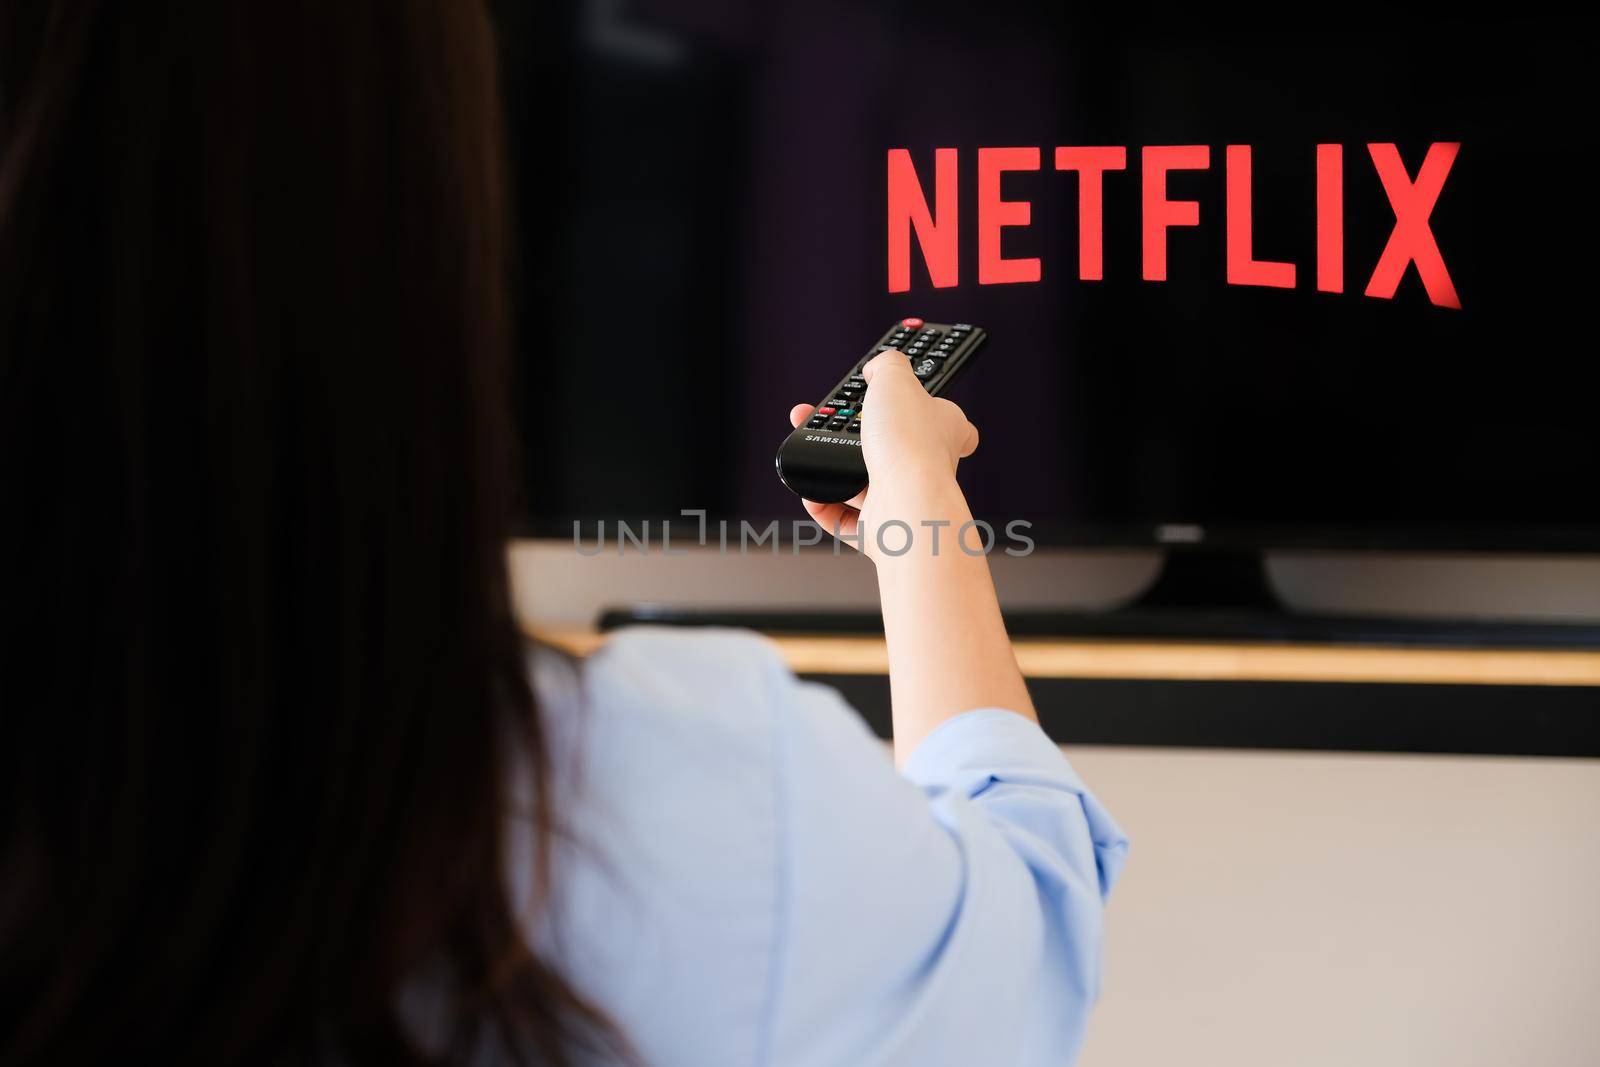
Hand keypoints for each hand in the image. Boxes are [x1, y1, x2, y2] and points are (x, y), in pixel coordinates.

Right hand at [787, 350, 978, 555]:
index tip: (911, 403)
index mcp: (944, 431)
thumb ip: (888, 365)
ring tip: (804, 442)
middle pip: (889, 447)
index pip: (951, 422)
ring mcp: (902, 498)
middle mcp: (927, 466)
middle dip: (850, 431)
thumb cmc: (910, 442)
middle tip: (824, 415)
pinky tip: (811, 488)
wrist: (905, 500)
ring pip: (861, 482)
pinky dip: (823, 503)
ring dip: (829, 465)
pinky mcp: (880, 528)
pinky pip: (844, 517)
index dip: (930, 410)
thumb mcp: (897, 379)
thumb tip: (878, 367)